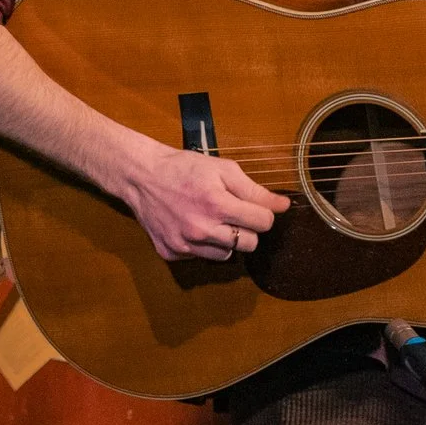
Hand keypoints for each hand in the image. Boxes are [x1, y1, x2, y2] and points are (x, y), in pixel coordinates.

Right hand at [116, 139, 285, 261]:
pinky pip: (200, 257)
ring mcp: (184, 244)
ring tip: (211, 220)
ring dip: (225, 240)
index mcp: (217, 204)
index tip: (253, 207)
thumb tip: (284, 206)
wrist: (141, 176)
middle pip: (249, 244)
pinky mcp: (171, 252)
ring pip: (227, 255)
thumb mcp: (223, 169)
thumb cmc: (185, 168)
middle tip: (232, 213)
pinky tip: (191, 226)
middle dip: (248, 229)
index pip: (263, 223)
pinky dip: (202, 245)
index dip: (263, 213)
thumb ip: (255, 190)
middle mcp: (202, 229)